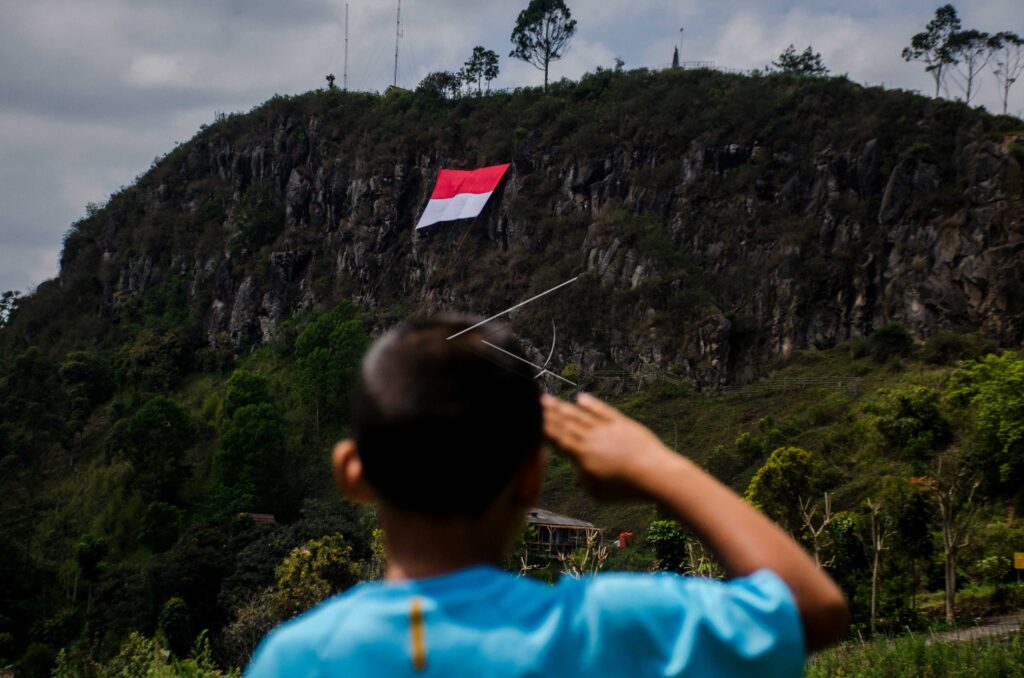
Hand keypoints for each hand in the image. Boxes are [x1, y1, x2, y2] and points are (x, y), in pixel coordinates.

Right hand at [541, 393, 676, 499]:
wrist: (655, 475)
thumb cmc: (626, 489)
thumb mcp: (597, 492)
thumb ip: (583, 477)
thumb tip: (578, 465)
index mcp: (582, 455)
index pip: (557, 439)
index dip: (543, 428)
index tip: (531, 419)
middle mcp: (591, 438)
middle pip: (565, 424)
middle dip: (548, 414)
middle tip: (535, 403)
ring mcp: (607, 428)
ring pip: (580, 415)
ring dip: (563, 407)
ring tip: (549, 399)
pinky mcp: (623, 424)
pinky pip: (603, 411)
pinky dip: (592, 404)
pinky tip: (581, 398)